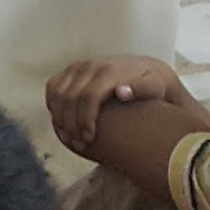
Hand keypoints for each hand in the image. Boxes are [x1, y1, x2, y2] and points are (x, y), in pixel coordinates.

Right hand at [46, 55, 181, 151]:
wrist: (145, 69)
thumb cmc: (152, 85)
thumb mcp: (156, 86)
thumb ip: (142, 89)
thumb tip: (121, 92)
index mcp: (109, 71)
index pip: (87, 96)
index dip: (84, 119)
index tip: (89, 139)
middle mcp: (90, 65)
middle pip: (69, 97)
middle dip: (70, 124)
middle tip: (78, 144)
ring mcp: (79, 66)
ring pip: (57, 92)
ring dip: (59, 117)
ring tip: (69, 137)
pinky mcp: (72, 70)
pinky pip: (53, 86)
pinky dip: (53, 104)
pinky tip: (61, 121)